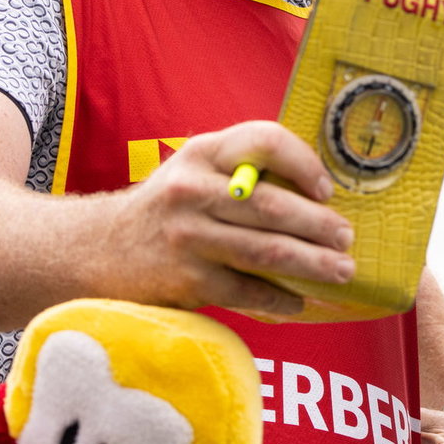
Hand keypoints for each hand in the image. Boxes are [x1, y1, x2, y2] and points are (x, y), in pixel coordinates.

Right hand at [110, 120, 355, 318]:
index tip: (326, 189)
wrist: (97, 250)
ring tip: (341, 271)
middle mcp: (193, 190)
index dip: (303, 164)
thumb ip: (244, 169)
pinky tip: (299, 302)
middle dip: (319, 226)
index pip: (264, 142)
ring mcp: (189, 237)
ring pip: (267, 251)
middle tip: (347, 239)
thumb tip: (319, 194)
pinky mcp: (187, 281)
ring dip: (312, 264)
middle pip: (272, 206)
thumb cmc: (167, 207)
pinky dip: (279, 299)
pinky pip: (247, 291)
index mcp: (203, 153)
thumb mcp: (195, 169)